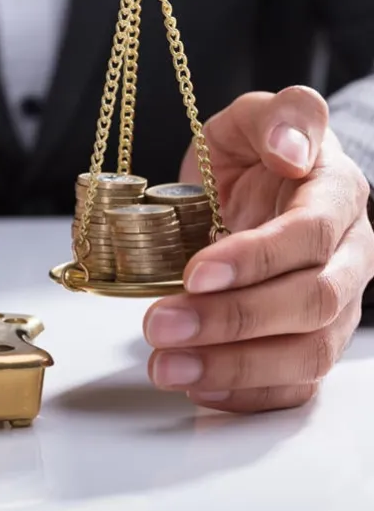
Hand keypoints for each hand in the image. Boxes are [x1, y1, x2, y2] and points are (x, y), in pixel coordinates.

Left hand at [144, 86, 373, 412]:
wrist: (255, 192)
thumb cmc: (253, 158)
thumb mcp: (254, 118)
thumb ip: (281, 116)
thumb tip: (292, 152)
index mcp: (337, 199)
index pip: (310, 236)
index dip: (255, 259)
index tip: (194, 273)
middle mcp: (348, 260)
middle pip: (310, 303)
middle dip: (232, 320)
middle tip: (161, 324)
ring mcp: (334, 310)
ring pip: (305, 354)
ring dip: (233, 367)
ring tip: (166, 366)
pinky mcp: (310, 344)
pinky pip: (294, 385)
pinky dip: (247, 394)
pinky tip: (197, 387)